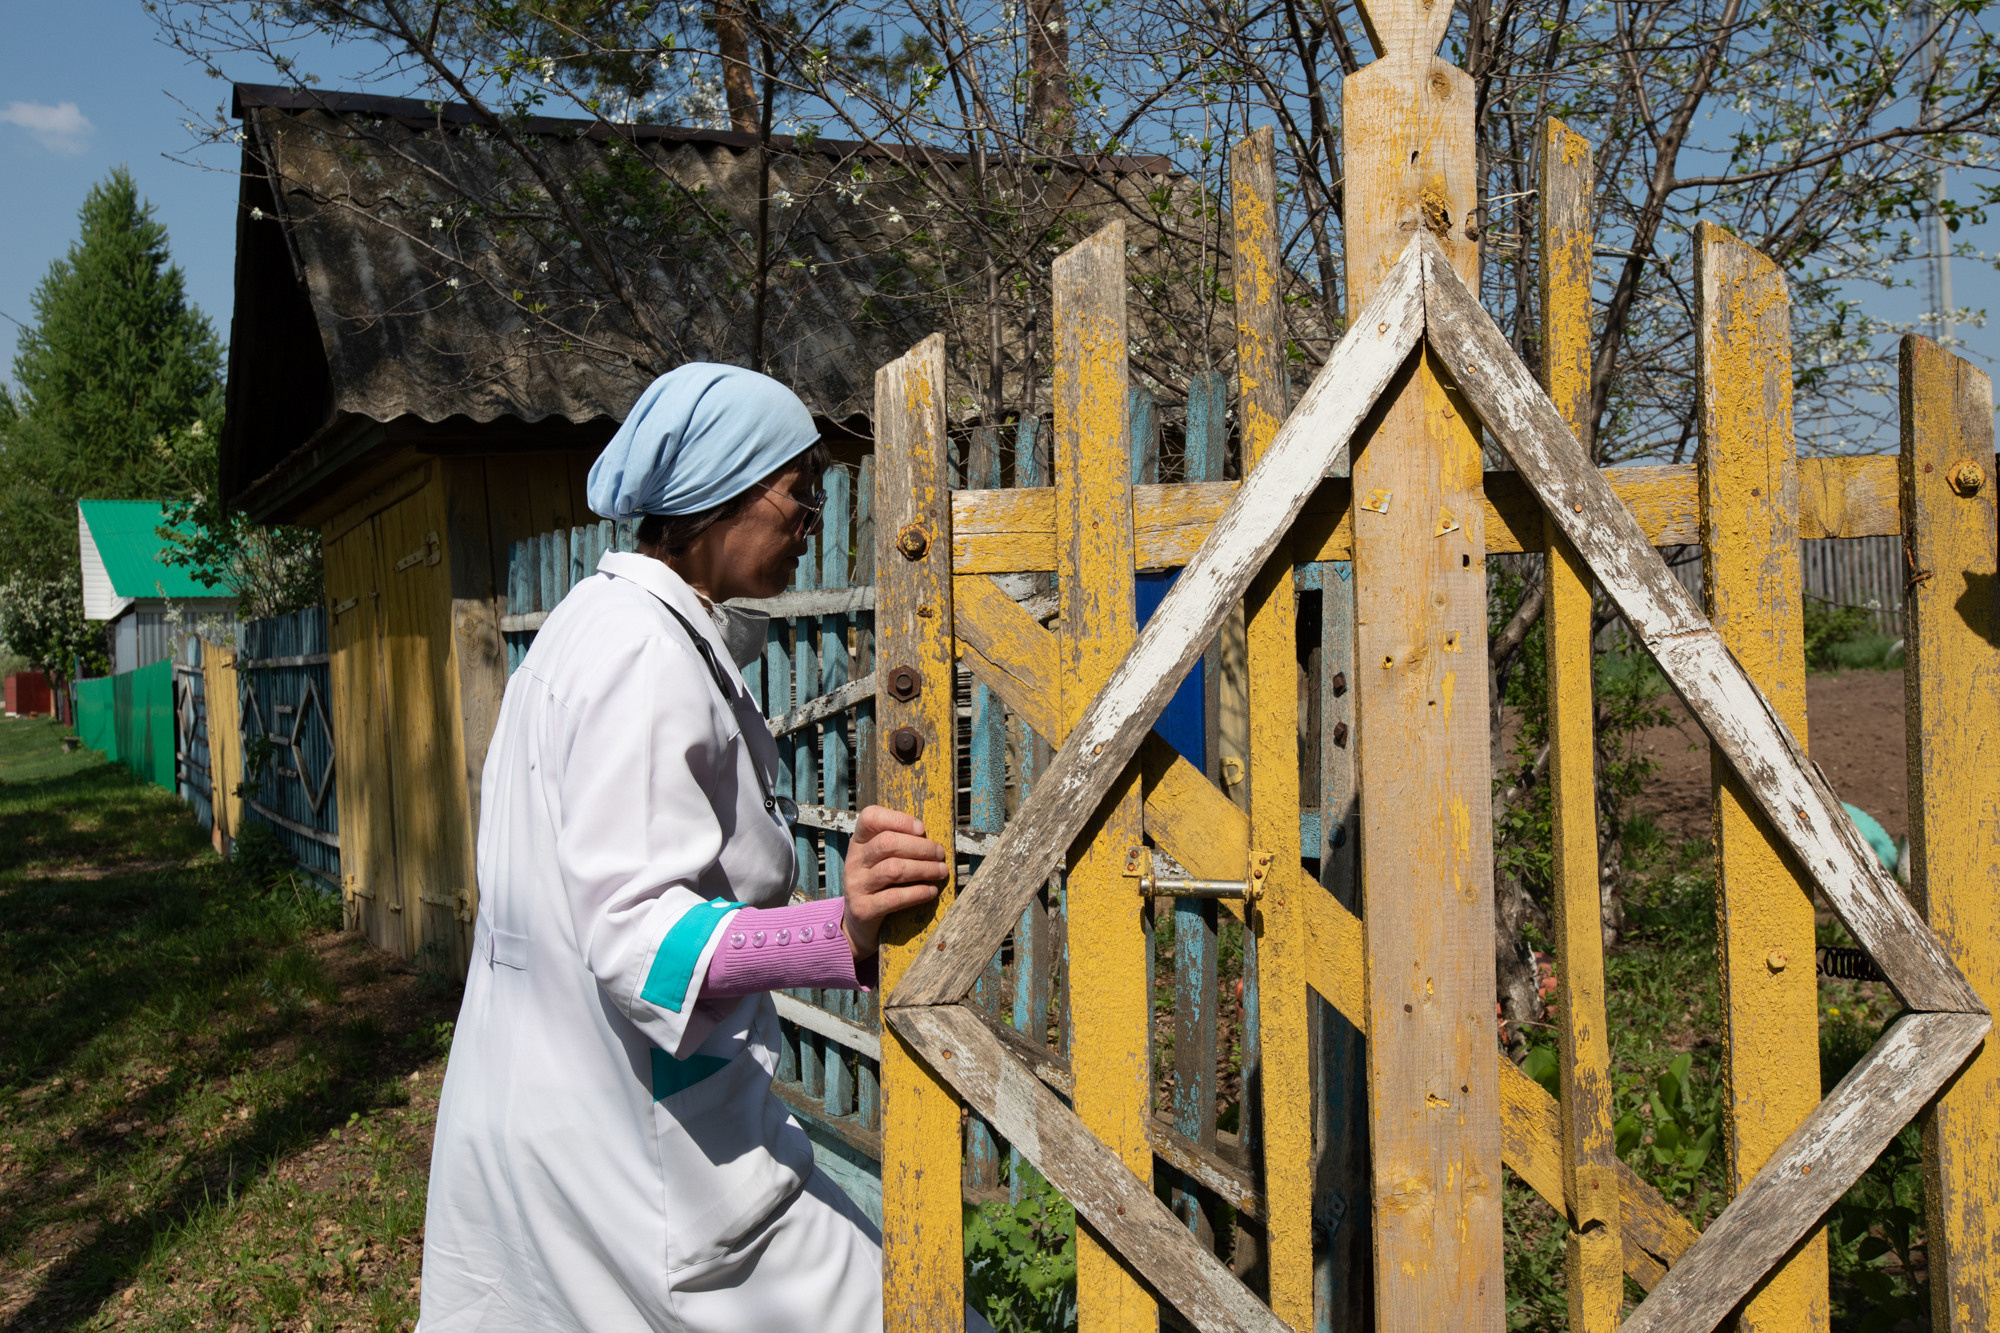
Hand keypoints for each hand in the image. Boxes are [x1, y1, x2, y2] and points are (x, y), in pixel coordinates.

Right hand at [841, 806, 947, 959]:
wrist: (859, 921)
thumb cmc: (878, 883)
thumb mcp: (880, 859)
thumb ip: (898, 844)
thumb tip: (931, 838)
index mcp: (859, 842)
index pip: (870, 818)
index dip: (898, 819)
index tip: (921, 829)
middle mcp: (854, 861)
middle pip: (887, 843)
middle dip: (920, 847)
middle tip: (940, 853)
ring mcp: (856, 885)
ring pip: (893, 869)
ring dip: (924, 869)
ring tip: (941, 871)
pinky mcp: (863, 909)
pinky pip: (894, 897)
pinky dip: (918, 893)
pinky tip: (931, 891)